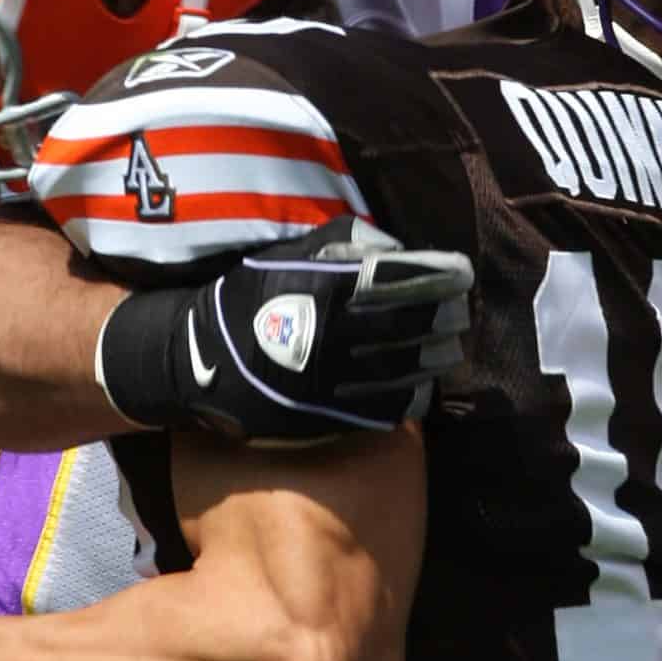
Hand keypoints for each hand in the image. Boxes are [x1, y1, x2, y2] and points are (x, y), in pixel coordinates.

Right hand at [96, 215, 473, 439]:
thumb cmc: (245, 300)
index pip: (403, 278)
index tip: (462, 273)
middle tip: (459, 310)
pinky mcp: (332, 415)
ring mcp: (338, 378)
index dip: (440, 274)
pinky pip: (389, 404)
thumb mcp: (285, 256)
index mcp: (328, 289)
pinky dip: (414, 392)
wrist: (199, 361)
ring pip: (408, 365)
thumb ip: (340, 246)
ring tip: (448, 344)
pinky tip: (423, 382)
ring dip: (437, 353)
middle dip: (445, 315)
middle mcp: (338, 333)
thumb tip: (392, 246)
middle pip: (414, 322)